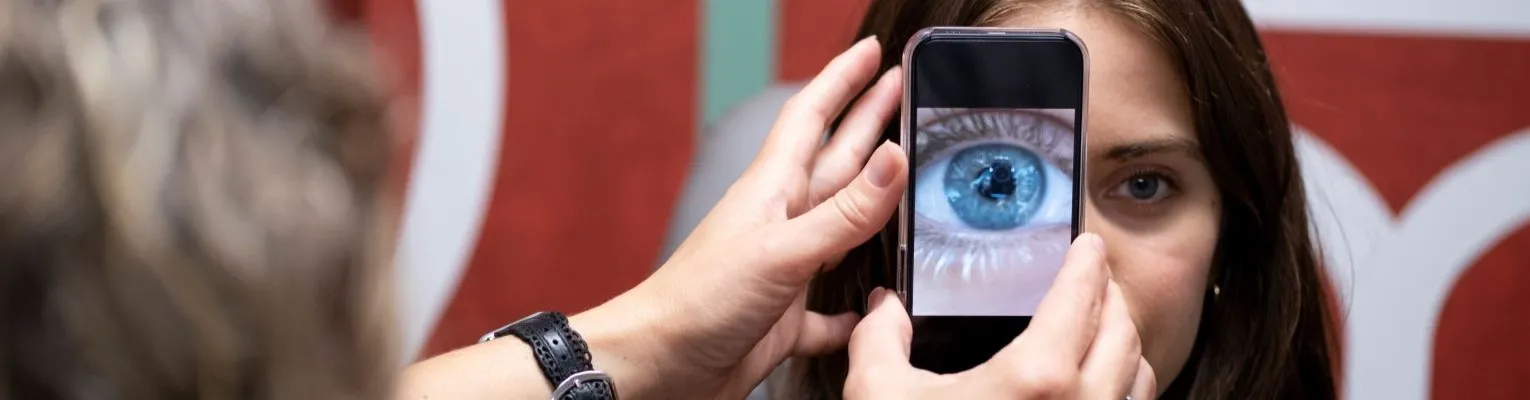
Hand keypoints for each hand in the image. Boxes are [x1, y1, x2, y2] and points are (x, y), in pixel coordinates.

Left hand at [575, 36, 906, 398]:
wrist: (655, 367)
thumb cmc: (698, 302)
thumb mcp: (780, 250)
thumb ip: (842, 213)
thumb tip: (893, 160)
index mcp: (773, 192)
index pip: (813, 118)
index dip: (843, 81)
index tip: (874, 52)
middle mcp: (781, 223)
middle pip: (836, 160)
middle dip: (868, 122)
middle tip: (901, 89)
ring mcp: (784, 269)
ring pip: (841, 229)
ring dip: (873, 204)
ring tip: (904, 178)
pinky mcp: (783, 320)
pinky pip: (831, 312)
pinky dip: (856, 311)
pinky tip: (876, 311)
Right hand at [844, 234, 1156, 398]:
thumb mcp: (880, 397)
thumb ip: (879, 340)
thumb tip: (882, 310)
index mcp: (1036, 381)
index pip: (1082, 298)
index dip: (1088, 263)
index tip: (1088, 246)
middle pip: (1123, 331)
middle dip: (1109, 295)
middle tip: (1090, 279)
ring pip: (1138, 375)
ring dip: (1123, 342)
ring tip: (1099, 326)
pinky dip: (1122, 387)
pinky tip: (1093, 382)